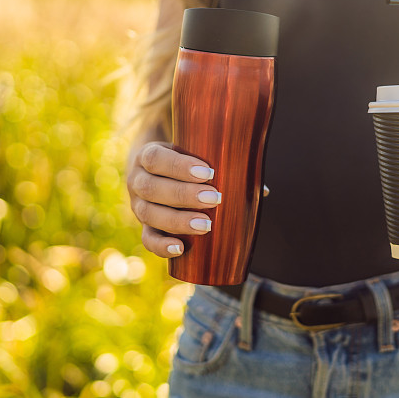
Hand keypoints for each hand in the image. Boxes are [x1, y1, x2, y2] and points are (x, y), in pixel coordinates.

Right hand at [127, 142, 220, 257]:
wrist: (155, 170)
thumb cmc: (183, 160)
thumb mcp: (192, 151)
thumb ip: (219, 162)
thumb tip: (261, 189)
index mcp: (146, 156)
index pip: (155, 159)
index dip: (179, 167)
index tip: (208, 172)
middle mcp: (137, 180)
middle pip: (152, 188)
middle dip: (184, 195)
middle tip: (215, 198)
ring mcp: (138, 205)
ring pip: (149, 214)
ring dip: (178, 220)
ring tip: (206, 224)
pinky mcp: (144, 226)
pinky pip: (147, 238)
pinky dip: (161, 246)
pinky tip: (180, 248)